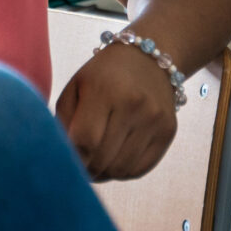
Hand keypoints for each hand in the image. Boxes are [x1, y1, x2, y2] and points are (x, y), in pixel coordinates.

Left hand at [54, 43, 179, 181]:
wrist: (149, 57)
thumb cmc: (103, 75)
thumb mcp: (75, 86)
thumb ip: (64, 122)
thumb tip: (62, 159)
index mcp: (105, 89)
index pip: (85, 141)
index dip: (72, 160)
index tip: (66, 162)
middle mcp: (134, 104)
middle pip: (102, 159)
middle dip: (86, 169)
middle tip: (79, 166)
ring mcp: (155, 118)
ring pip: (121, 169)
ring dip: (104, 173)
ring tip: (96, 162)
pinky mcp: (168, 130)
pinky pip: (140, 169)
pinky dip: (123, 172)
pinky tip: (115, 159)